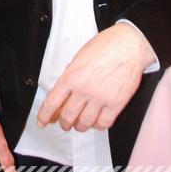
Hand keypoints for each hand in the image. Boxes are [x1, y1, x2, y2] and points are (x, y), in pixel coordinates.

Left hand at [37, 23, 156, 131]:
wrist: (128, 45)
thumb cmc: (104, 46)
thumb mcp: (79, 57)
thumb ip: (70, 76)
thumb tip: (63, 93)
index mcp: (71, 76)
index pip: (52, 101)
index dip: (44, 115)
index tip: (42, 122)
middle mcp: (84, 89)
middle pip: (68, 117)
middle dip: (64, 123)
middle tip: (64, 123)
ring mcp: (100, 98)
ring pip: (84, 123)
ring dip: (80, 126)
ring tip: (80, 123)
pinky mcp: (116, 104)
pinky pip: (103, 124)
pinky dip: (97, 126)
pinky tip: (96, 121)